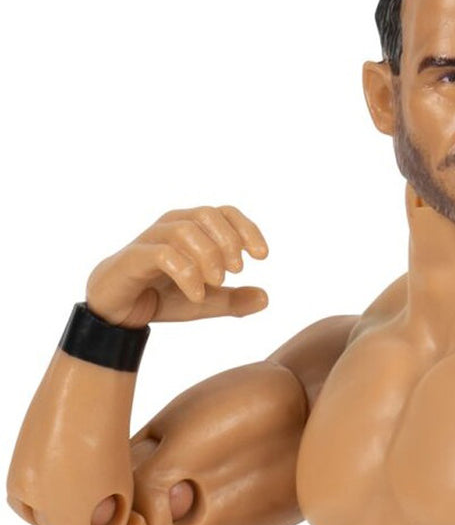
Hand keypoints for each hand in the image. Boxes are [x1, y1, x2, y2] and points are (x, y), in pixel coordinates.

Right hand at [86, 206, 268, 327]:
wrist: (118, 312)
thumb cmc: (161, 297)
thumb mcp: (204, 303)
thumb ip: (233, 300)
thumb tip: (266, 298)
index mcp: (192, 228)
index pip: (224, 213)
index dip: (246, 229)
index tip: (262, 256)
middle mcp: (172, 225)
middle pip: (207, 215)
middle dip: (228, 241)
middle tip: (236, 272)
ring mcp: (152, 238)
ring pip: (186, 231)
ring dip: (209, 256)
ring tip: (217, 283)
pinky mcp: (135, 257)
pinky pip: (164, 254)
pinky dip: (187, 274)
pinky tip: (197, 295)